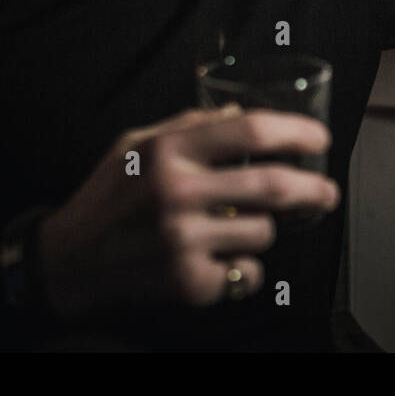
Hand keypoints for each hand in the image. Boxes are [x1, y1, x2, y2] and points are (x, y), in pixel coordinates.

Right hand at [37, 105, 338, 321]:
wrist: (66, 263)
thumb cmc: (107, 197)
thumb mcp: (135, 144)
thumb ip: (188, 125)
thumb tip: (240, 113)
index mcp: (167, 152)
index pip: (250, 130)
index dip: (295, 131)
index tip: (319, 138)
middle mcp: (177, 194)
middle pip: (274, 185)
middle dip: (314, 189)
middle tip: (328, 192)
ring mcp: (184, 241)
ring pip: (265, 232)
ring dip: (260, 229)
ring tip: (229, 228)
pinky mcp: (189, 282)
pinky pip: (250, 272)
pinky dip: (244, 268)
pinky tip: (216, 259)